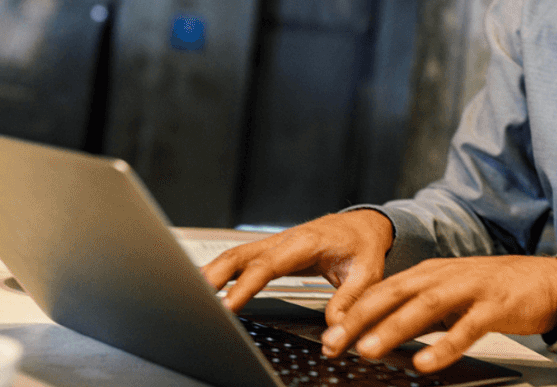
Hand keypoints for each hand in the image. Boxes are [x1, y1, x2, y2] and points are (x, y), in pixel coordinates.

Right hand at [201, 209, 393, 322]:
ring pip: (234, 256)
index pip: (269, 264)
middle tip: (195, 300)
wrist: (362, 225)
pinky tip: (204, 288)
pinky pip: (239, 260)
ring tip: (189, 296)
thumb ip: (350, 301)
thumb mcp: (367, 272)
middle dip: (214, 276)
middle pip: (240, 255)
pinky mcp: (269, 252)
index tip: (229, 304)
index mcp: (306, 242)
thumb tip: (334, 330)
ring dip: (211, 274)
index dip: (246, 285)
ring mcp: (273, 244)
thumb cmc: (362, 245)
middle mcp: (284, 240)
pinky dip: (219, 273)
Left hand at [320, 255, 556, 373]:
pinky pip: (466, 329)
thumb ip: (416, 311)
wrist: (544, 281)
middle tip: (335, 342)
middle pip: (395, 294)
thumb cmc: (492, 291)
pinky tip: (426, 363)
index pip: (383, 290)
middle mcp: (444, 276)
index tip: (328, 335)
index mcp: (429, 273)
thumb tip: (377, 332)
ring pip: (425, 308)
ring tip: (369, 348)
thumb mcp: (448, 296)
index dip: (353, 311)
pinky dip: (444, 346)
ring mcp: (469, 289)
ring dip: (394, 328)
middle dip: (361, 318)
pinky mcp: (494, 306)